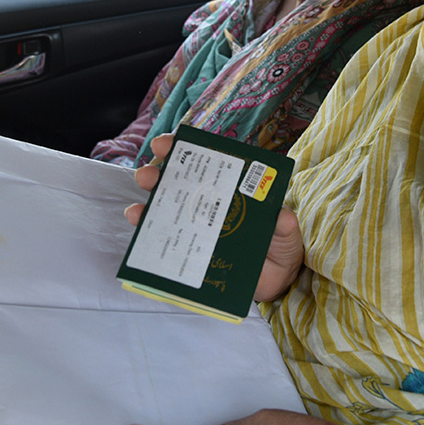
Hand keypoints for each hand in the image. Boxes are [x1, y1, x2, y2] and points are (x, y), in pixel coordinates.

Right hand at [125, 133, 305, 300]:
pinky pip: (165, 241)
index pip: (206, 163)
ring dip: (148, 206)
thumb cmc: (280, 246)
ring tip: (137, 211)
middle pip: (179, 183)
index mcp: (230, 189)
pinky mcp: (189, 252)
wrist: (275, 281)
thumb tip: (282, 217)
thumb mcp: (286, 233)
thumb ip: (284, 225)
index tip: (168, 143)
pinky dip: (150, 236)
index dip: (185, 149)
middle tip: (146, 175)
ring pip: (166, 210)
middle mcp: (208, 203)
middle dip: (158, 175)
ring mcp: (196, 227)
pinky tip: (141, 234)